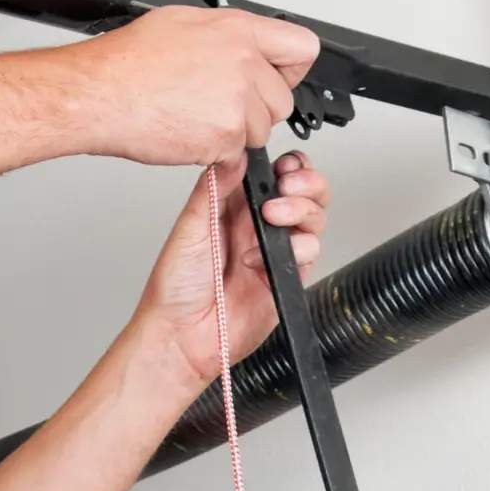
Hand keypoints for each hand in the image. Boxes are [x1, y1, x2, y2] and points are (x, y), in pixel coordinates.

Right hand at [66, 6, 319, 164]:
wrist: (96, 95)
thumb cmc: (126, 62)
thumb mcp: (181, 23)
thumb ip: (227, 35)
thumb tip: (246, 44)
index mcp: (237, 31)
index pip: (302, 48)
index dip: (290, 68)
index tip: (277, 77)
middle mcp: (243, 63)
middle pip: (283, 99)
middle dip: (258, 108)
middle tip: (219, 104)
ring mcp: (237, 102)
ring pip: (262, 130)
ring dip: (236, 132)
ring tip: (196, 115)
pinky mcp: (226, 136)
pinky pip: (238, 152)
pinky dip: (216, 150)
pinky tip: (188, 130)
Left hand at [129, 151, 328, 388]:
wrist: (183, 336)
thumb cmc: (176, 288)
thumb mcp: (190, 227)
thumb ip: (215, 189)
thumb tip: (235, 154)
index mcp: (234, 207)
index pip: (273, 175)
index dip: (287, 165)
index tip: (282, 165)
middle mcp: (258, 226)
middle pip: (304, 192)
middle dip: (306, 182)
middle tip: (288, 186)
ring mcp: (274, 251)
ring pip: (313, 218)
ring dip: (302, 210)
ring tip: (275, 217)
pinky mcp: (286, 276)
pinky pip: (310, 252)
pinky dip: (299, 248)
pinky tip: (269, 256)